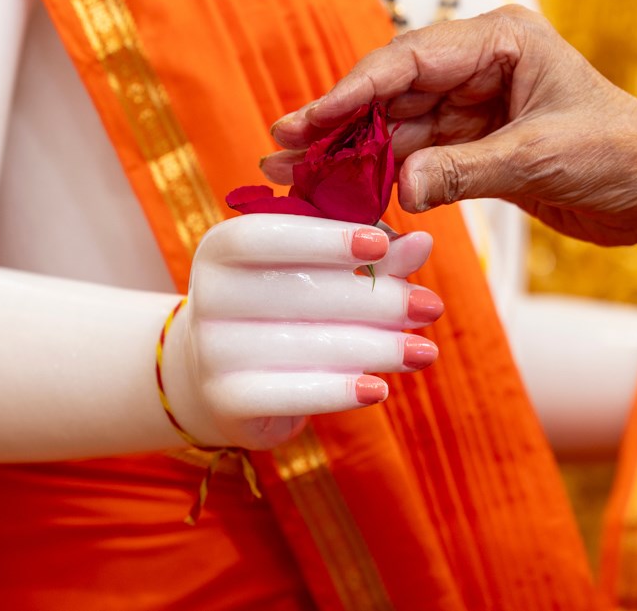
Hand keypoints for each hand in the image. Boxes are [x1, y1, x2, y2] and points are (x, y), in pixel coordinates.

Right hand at [162, 214, 441, 449]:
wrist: (216, 374)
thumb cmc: (280, 305)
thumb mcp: (317, 270)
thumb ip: (370, 254)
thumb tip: (423, 243)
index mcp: (221, 248)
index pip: (267, 236)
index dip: (323, 239)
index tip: (380, 244)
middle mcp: (206, 295)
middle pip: (299, 293)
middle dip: (374, 300)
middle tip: (430, 307)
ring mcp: (211, 350)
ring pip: (305, 345)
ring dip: (375, 348)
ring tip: (424, 351)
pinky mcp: (226, 400)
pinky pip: (291, 394)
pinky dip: (339, 392)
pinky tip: (380, 390)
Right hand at [265, 5, 636, 246]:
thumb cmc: (620, 155)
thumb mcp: (540, 159)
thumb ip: (464, 171)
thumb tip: (399, 189)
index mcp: (500, 40)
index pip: (407, 60)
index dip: (350, 93)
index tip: (304, 122)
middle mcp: (480, 64)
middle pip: (391, 91)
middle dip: (338, 125)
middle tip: (282, 155)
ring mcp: (475, 103)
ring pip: (397, 125)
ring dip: (352, 154)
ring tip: (299, 179)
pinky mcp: (476, 143)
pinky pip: (416, 155)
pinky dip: (384, 175)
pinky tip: (347, 192)